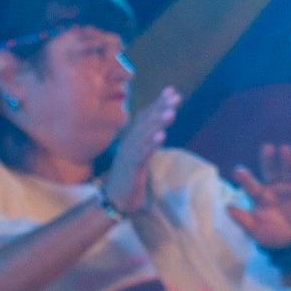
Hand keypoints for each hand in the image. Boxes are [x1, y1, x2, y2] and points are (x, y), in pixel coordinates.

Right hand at [102, 86, 179, 214]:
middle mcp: (130, 143)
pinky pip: (143, 153)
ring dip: (159, 122)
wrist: (113, 200)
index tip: (172, 91)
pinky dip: (152, 144)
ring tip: (172, 111)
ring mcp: (130, 154)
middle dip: (162, 107)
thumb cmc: (128, 178)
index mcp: (132, 139)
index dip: (158, 103)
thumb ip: (146, 142)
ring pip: (145, 134)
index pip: (146, 116)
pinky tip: (163, 135)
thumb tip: (158, 129)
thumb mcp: (138, 156)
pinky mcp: (132, 167)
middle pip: (147, 121)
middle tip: (176, 96)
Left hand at [229, 143, 290, 249]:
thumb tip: (227, 207)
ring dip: (286, 160)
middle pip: (269, 171)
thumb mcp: (255, 231)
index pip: (250, 185)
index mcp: (258, 197)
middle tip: (267, 147)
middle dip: (267, 160)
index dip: (245, 178)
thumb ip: (243, 220)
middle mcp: (272, 188)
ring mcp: (288, 188)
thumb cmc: (271, 236)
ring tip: (285, 148)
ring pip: (286, 171)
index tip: (238, 170)